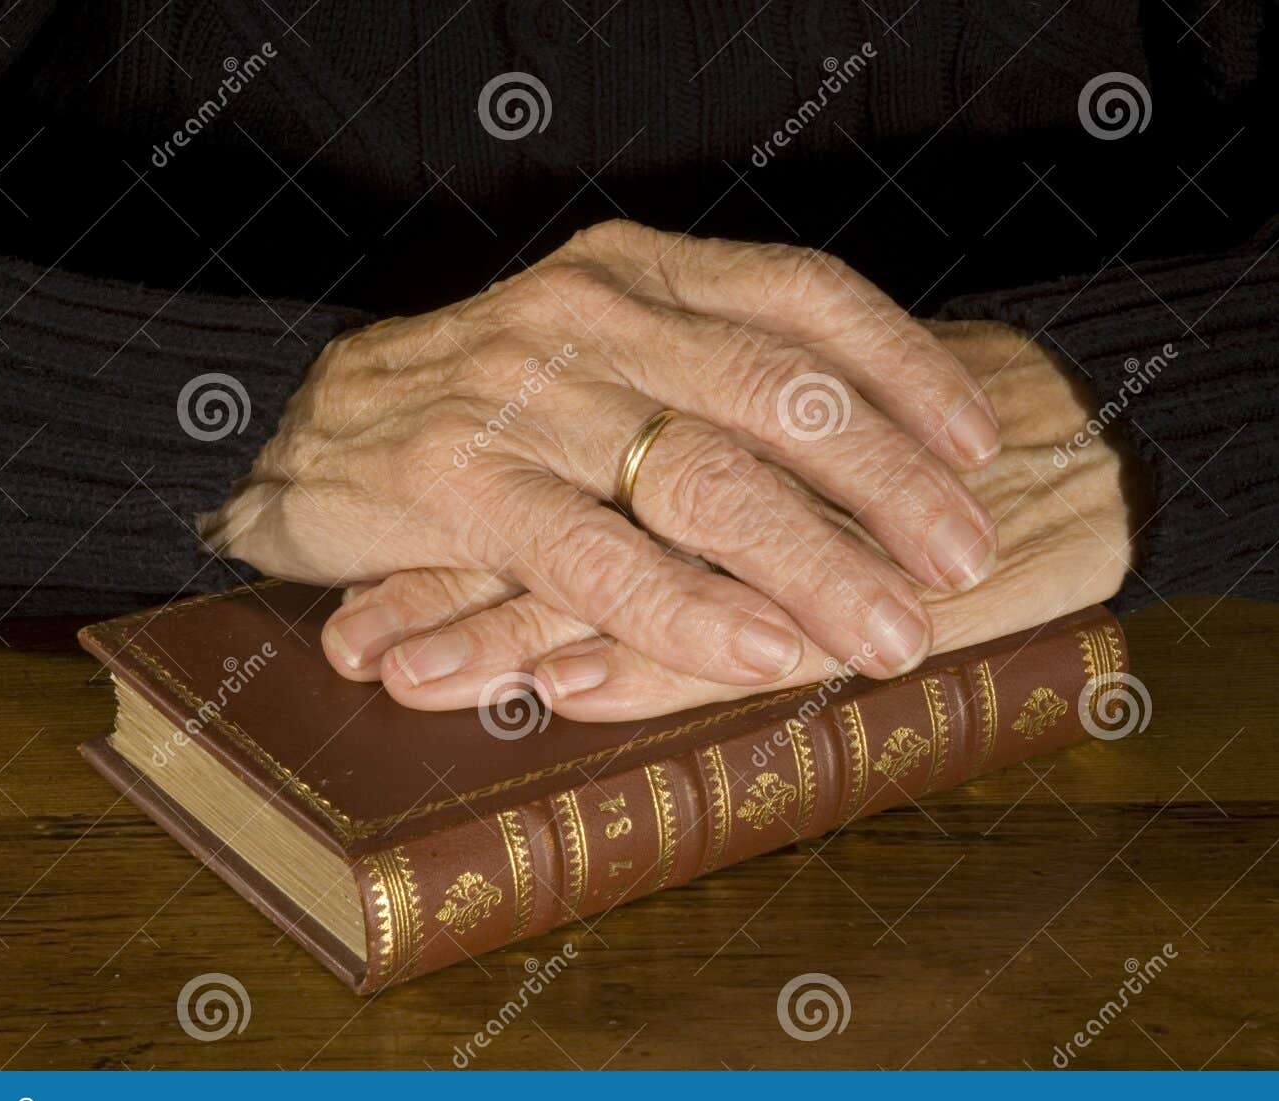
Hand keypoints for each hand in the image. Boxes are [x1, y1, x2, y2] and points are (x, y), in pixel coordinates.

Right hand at [329, 320, 1144, 719]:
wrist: (301, 431)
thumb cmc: (478, 407)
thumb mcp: (596, 357)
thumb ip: (699, 381)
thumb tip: (861, 455)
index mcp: (632, 273)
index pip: (801, 296)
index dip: (905, 369)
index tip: (977, 445)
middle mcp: (585, 315)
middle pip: (776, 393)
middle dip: (889, 484)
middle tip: (967, 555)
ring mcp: (518, 396)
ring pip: (701, 477)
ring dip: (816, 562)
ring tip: (895, 632)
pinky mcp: (455, 482)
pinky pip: (596, 558)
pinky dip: (688, 608)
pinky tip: (765, 649)